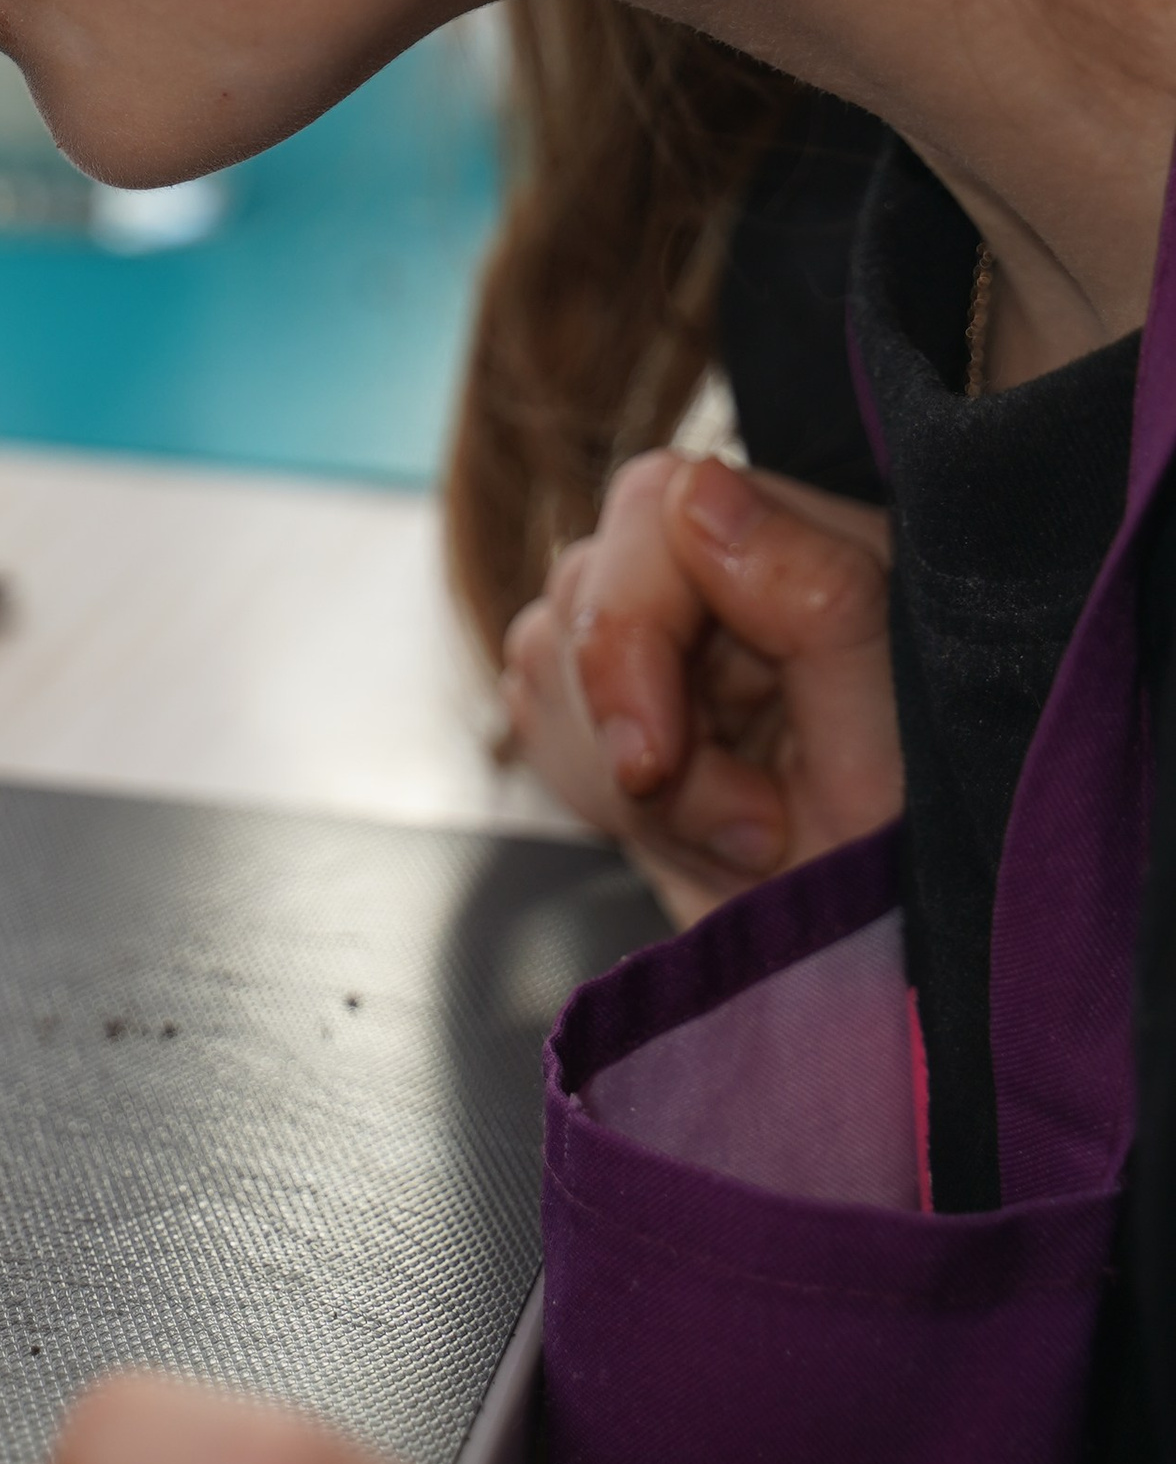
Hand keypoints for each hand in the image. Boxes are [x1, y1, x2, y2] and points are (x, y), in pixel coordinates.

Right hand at [499, 450, 898, 925]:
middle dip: (630, 730)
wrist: (903, 973)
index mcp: (819, 549)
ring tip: (743, 840)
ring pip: (547, 657)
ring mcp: (673, 634)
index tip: (650, 764)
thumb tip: (698, 490)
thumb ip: (814, 597)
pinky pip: (541, 717)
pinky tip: (693, 835)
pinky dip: (598, 796)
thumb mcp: (893, 749)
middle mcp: (737, 572)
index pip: (655, 509)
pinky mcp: (622, 698)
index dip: (627, 635)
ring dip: (619, 778)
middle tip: (752, 834)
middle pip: (588, 588)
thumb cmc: (924, 862)